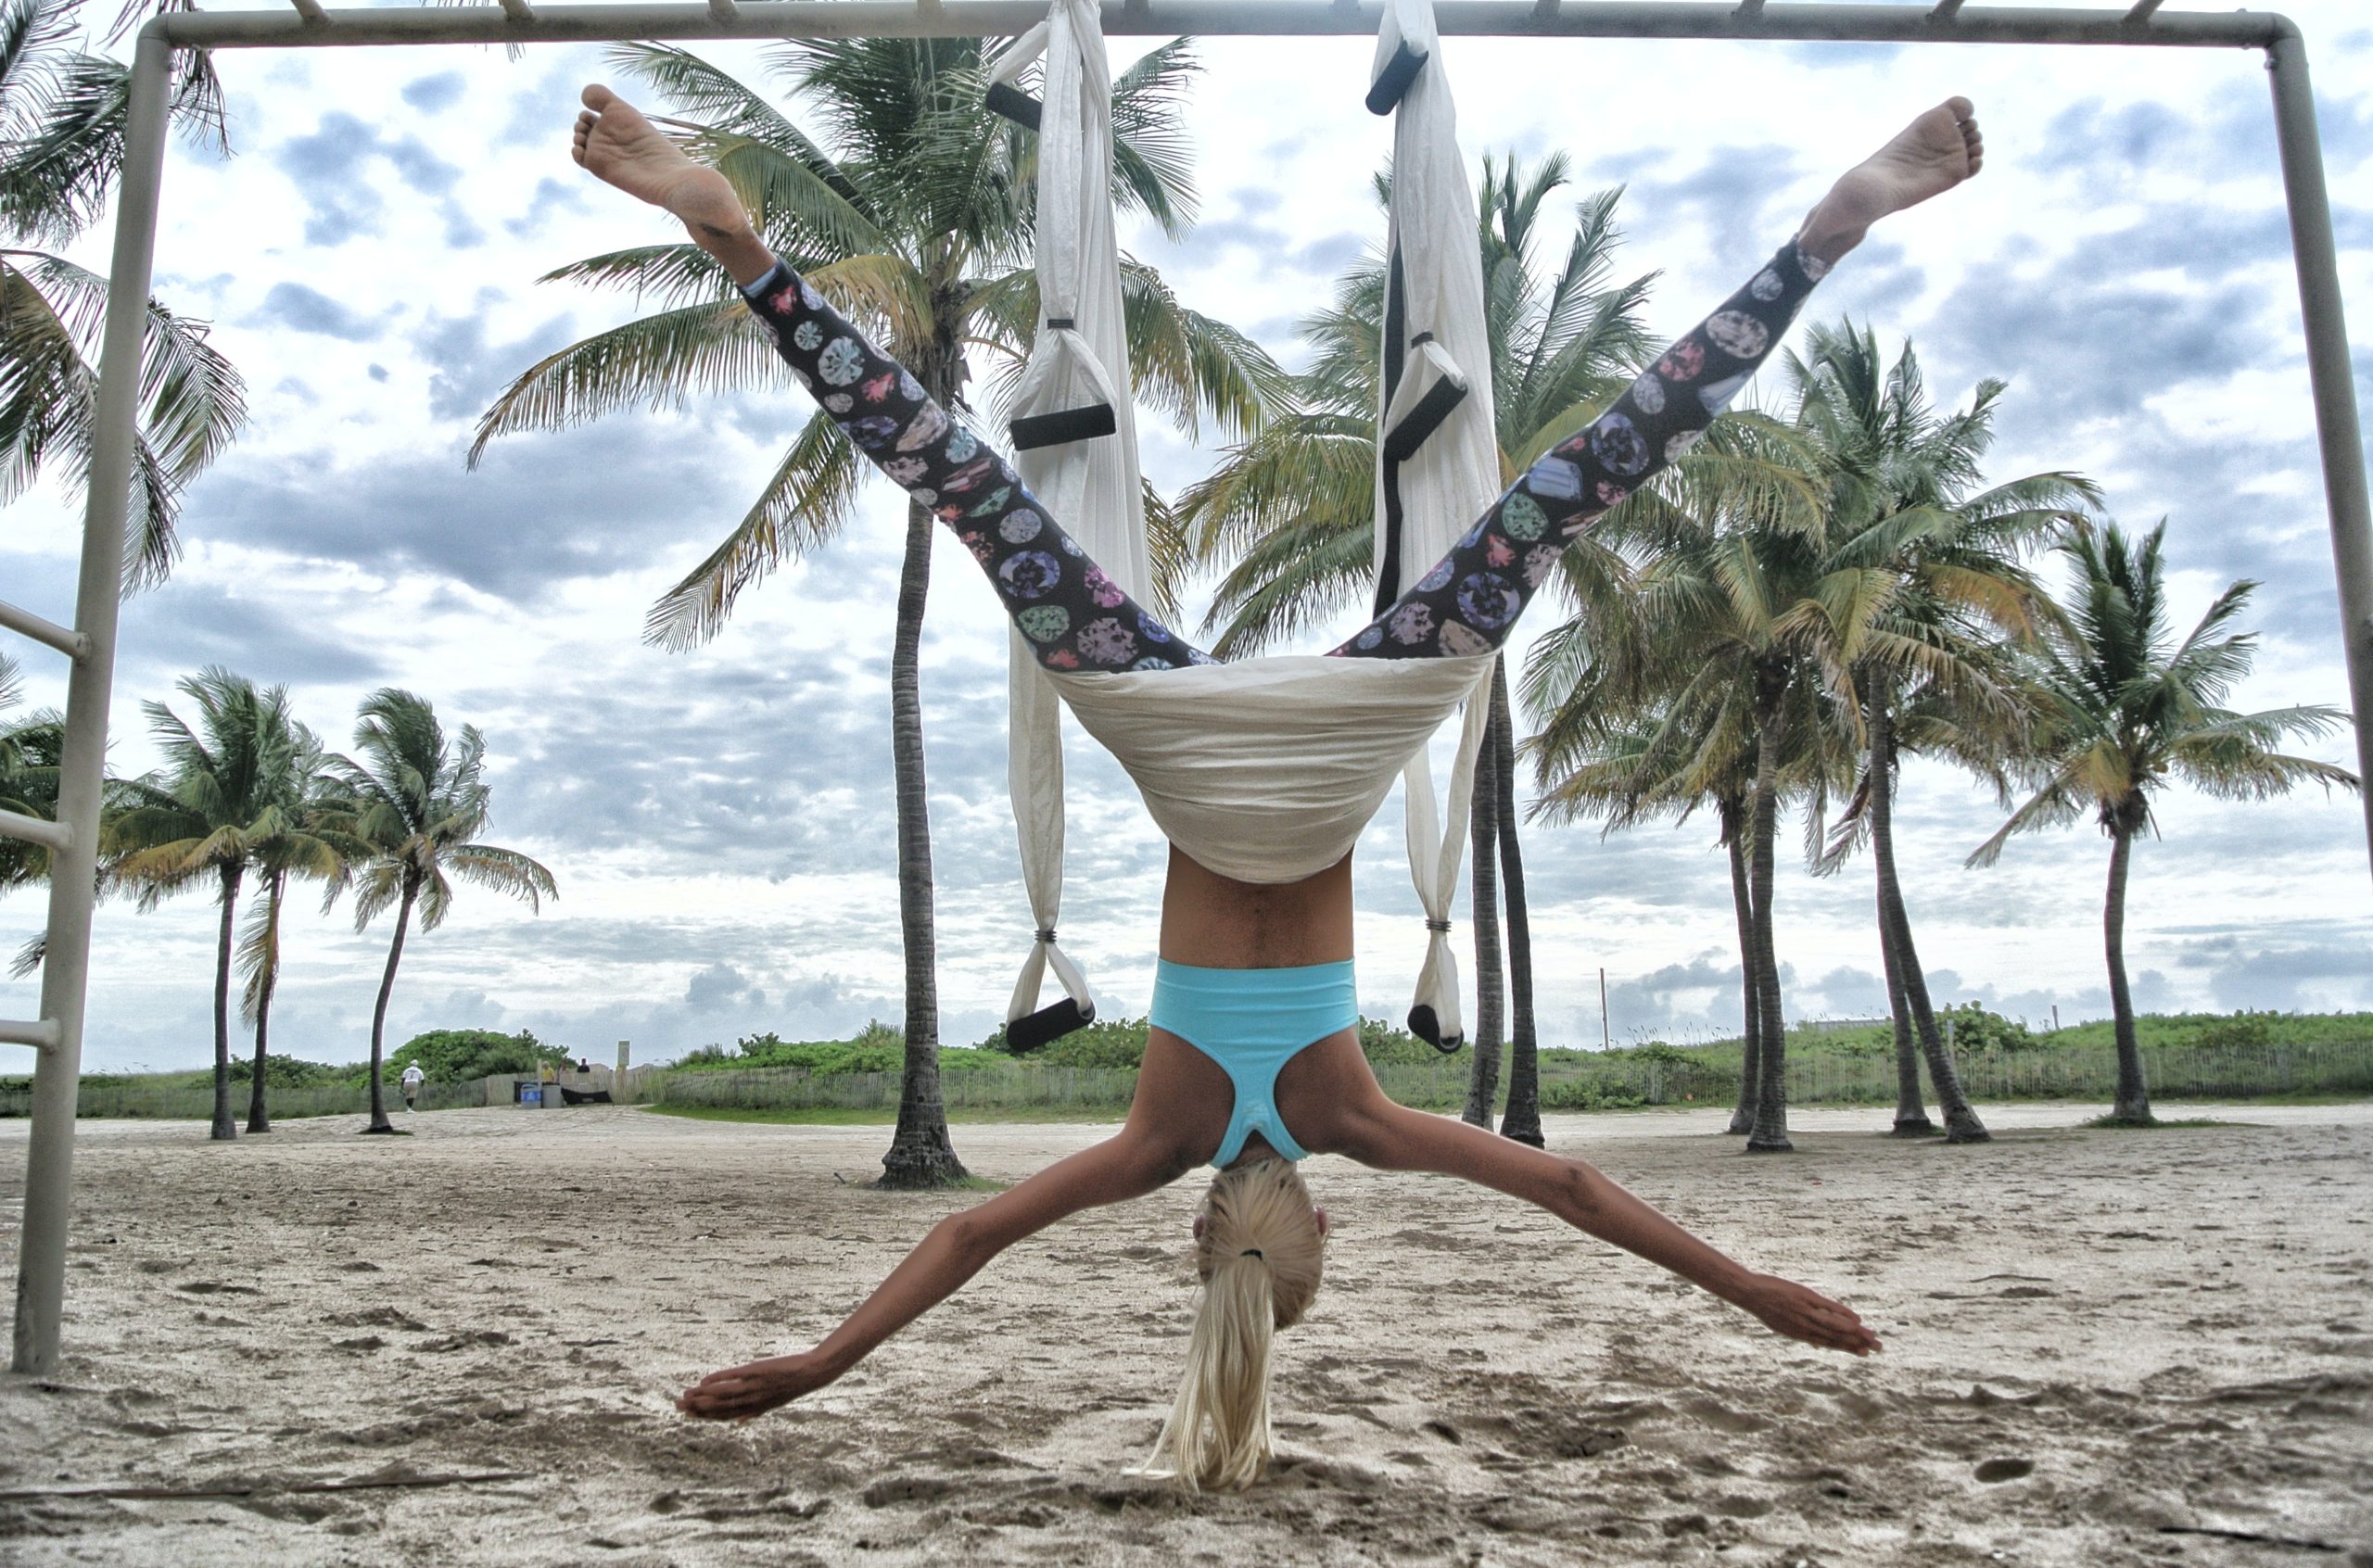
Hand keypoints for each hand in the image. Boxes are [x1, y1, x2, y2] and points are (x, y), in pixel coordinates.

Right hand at [676, 1353, 829, 1421]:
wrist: (813, 1372)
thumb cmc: (791, 1385)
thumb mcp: (773, 1403)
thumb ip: (754, 1412)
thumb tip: (739, 1423)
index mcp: (754, 1410)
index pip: (725, 1416)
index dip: (705, 1417)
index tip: (688, 1415)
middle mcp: (753, 1401)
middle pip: (720, 1407)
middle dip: (698, 1407)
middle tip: (678, 1405)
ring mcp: (755, 1387)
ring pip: (724, 1394)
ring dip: (703, 1395)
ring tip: (686, 1394)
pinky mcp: (758, 1371)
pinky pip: (734, 1377)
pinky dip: (718, 1379)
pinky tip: (705, 1380)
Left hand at [1735, 1274, 1882, 1355]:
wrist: (1750, 1293)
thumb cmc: (1767, 1308)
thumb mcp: (1783, 1326)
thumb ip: (1802, 1334)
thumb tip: (1817, 1345)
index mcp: (1800, 1335)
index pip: (1829, 1344)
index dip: (1848, 1349)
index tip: (1865, 1353)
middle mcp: (1805, 1327)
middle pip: (1836, 1337)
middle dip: (1859, 1343)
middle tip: (1879, 1347)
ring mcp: (1806, 1313)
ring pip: (1835, 1325)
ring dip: (1855, 1331)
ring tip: (1872, 1335)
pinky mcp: (1805, 1298)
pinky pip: (1828, 1308)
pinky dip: (1842, 1313)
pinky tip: (1856, 1318)